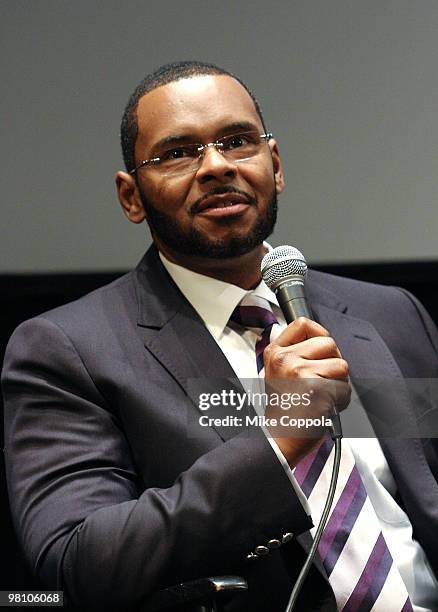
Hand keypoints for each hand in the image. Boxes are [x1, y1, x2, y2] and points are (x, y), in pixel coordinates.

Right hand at [263, 317, 350, 465]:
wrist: (280, 438)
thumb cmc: (283, 410)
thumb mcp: (276, 373)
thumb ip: (293, 352)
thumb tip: (314, 334)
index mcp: (275, 352)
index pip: (303, 323)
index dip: (319, 333)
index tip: (321, 348)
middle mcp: (285, 359)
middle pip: (329, 343)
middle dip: (333, 362)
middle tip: (321, 381)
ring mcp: (300, 372)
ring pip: (341, 365)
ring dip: (339, 383)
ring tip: (322, 395)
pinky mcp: (317, 389)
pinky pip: (344, 388)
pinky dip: (341, 400)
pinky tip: (325, 407)